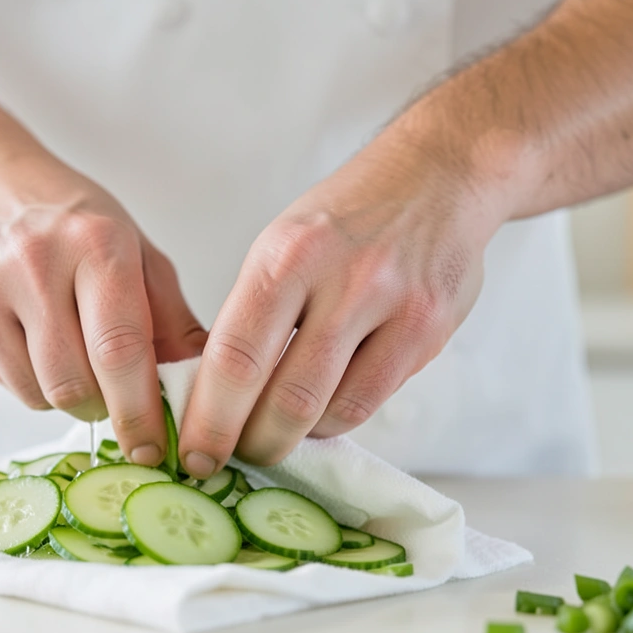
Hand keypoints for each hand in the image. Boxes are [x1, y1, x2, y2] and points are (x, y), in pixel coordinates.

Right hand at [0, 132, 206, 464]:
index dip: (141, 410)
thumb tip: (208, 387)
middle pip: (76, 382)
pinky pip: (12, 386)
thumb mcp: (134, 249)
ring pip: (41, 393)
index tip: (156, 447)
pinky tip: (44, 347)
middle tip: (123, 403)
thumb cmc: (71, 219)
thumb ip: (171, 318)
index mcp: (96, 244)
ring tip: (80, 358)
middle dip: (108, 409)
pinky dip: (39, 385)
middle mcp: (37, 265)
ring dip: (72, 397)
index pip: (121, 348)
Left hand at [177, 145, 501, 474]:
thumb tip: (211, 393)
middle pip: (283, 396)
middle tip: (231, 456)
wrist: (439, 176)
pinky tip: (321, 414)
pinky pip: (371, 402)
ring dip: (294, 439)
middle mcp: (342, 280)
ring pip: (330, 410)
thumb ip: (252, 314)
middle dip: (250, 442)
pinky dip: (335, 420)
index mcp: (287, 255)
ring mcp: (393, 307)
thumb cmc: (347, 218)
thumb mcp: (282, 245)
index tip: (193, 452)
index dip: (209, 418)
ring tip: (275, 436)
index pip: (235, 356)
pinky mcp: (429, 331)